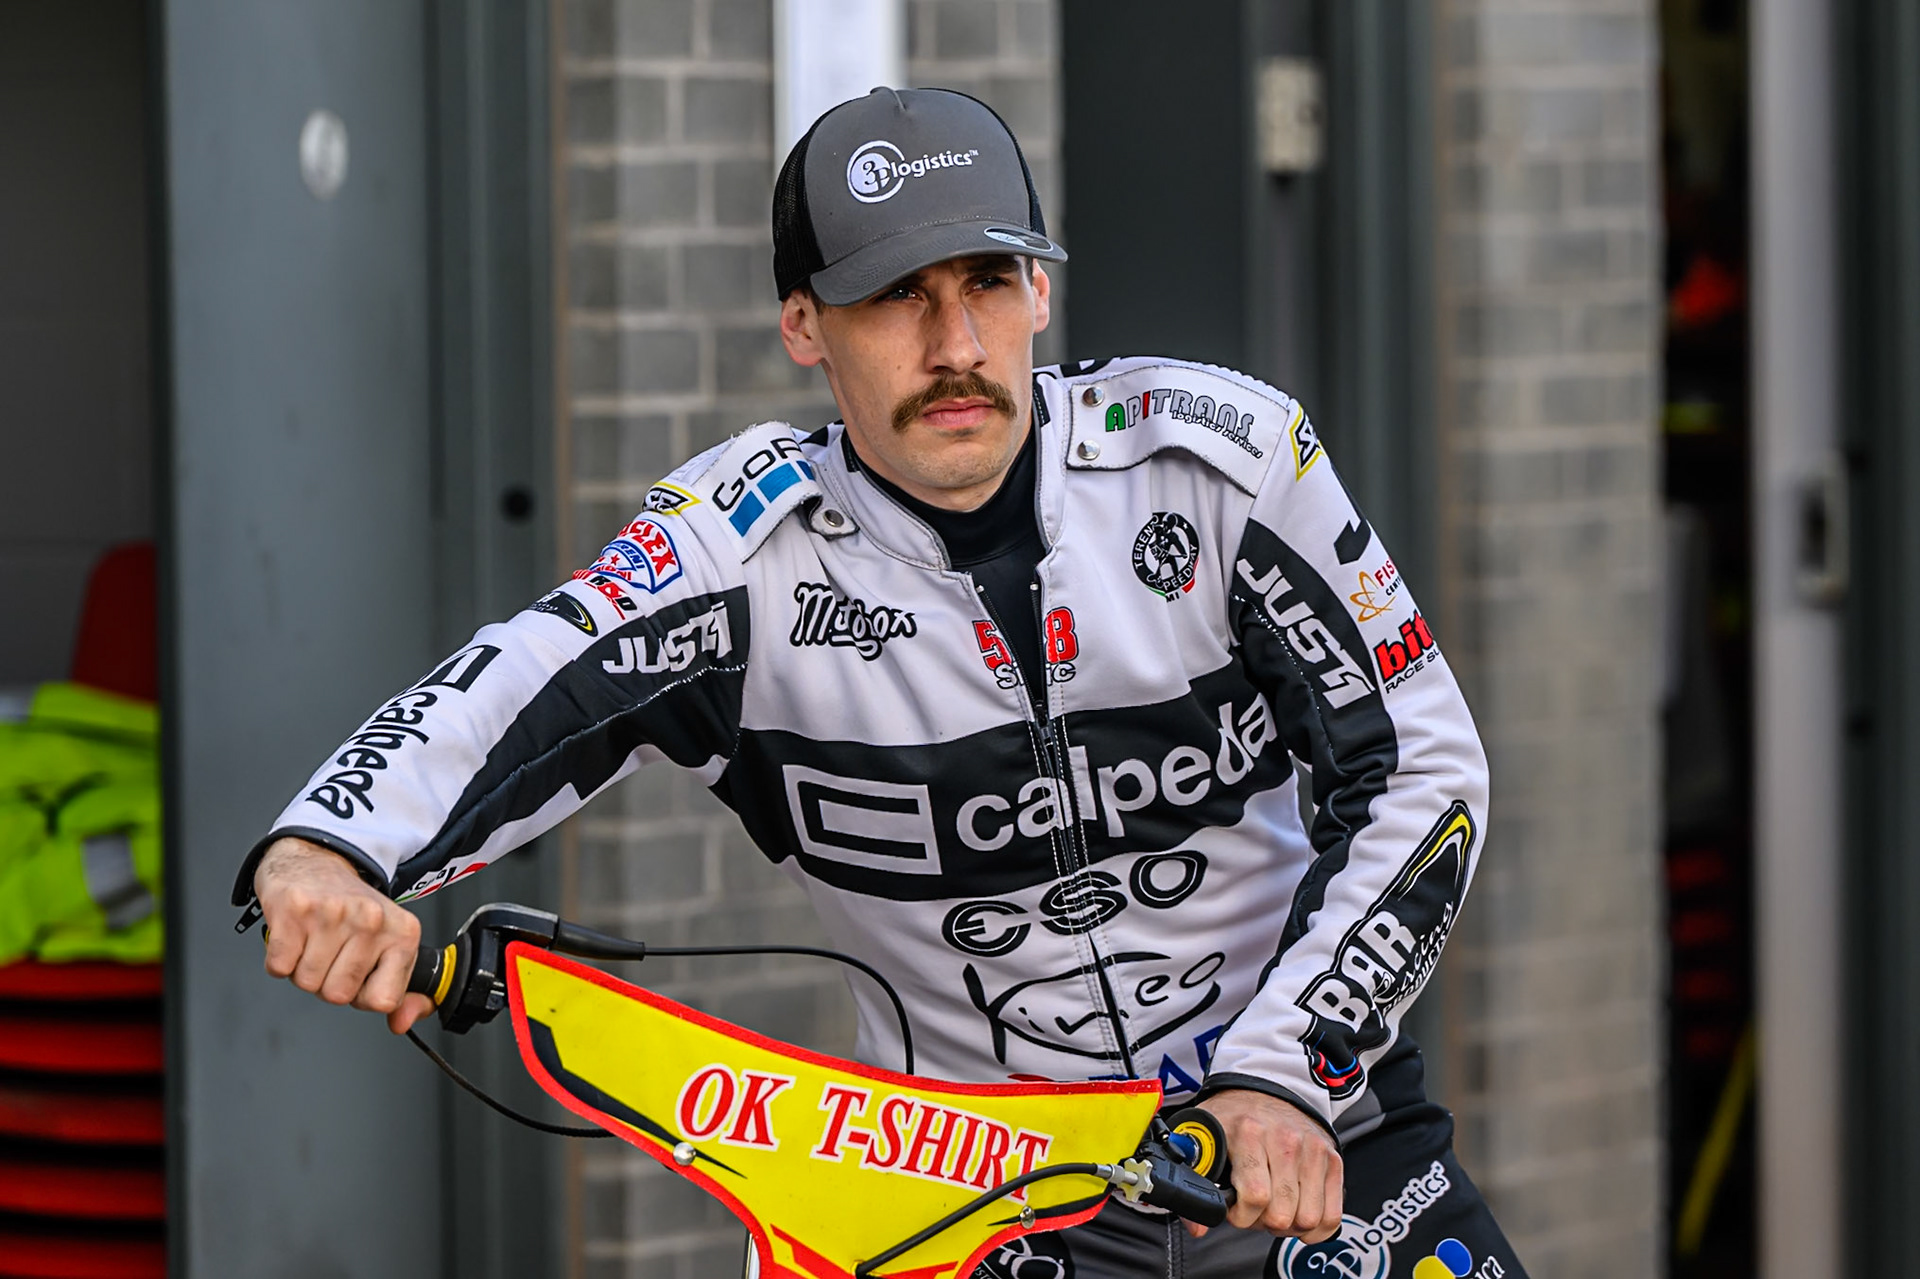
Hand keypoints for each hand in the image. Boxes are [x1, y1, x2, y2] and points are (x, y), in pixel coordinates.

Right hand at [254, 837, 434, 1033]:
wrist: (315, 860)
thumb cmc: (353, 910)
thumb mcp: (390, 946)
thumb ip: (400, 991)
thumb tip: (401, 1023)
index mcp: (403, 933)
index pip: (384, 1000)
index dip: (363, 997)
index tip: (360, 975)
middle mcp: (371, 920)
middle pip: (338, 995)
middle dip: (328, 982)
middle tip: (331, 953)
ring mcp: (333, 913)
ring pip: (306, 983)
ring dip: (303, 969)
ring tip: (313, 941)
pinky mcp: (293, 910)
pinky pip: (279, 968)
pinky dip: (280, 960)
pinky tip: (294, 936)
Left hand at [1185, 1089, 1342, 1241]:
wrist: (1265, 1090)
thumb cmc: (1232, 1120)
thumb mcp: (1202, 1139)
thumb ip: (1194, 1183)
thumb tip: (1197, 1228)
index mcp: (1249, 1132)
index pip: (1256, 1197)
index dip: (1241, 1216)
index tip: (1233, 1209)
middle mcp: (1285, 1140)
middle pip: (1282, 1214)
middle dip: (1262, 1223)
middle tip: (1253, 1211)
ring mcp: (1312, 1150)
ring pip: (1308, 1218)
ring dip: (1288, 1227)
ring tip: (1274, 1210)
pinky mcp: (1332, 1159)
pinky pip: (1331, 1216)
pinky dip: (1315, 1229)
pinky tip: (1297, 1217)